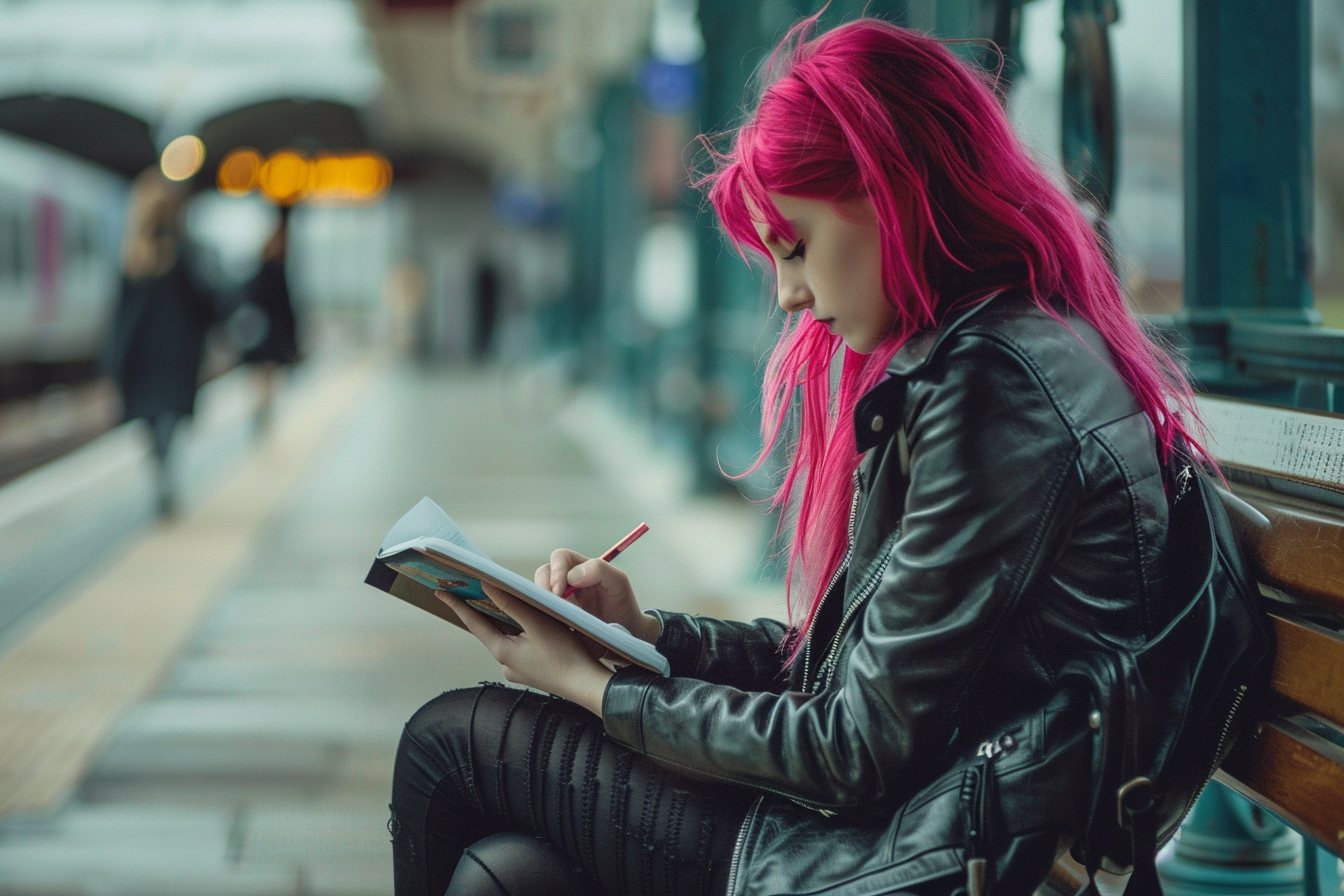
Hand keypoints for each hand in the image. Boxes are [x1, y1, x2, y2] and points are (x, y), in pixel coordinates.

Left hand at [437, 585, 612, 716]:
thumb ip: (511, 603)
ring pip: (506, 638)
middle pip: (489, 629)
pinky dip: (520, 633)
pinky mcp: (531, 672)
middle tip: (470, 589)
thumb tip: (487, 586)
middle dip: (482, 610)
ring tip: (504, 601)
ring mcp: (518, 670)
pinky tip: (531, 624)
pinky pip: (519, 647)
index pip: (473, 622)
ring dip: (505, 621)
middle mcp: (505, 663)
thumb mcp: (538, 623)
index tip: (440, 592)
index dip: (456, 605)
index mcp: (501, 651)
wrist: (588, 686)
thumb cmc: (566, 655)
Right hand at [536, 549, 660, 644]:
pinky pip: (540, 611)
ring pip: (538, 592)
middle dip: (542, 586)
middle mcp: (565, 579)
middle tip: (550, 604)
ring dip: (540, 601)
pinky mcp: (554, 616)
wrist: (625, 633)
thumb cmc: (622, 604)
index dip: (556, 571)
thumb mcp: (617, 582)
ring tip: (550, 614)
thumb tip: (572, 575)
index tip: (558, 590)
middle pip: (543, 573)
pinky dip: (541, 615)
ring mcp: (558, 598)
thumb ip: (599, 569)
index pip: (560, 558)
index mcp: (579, 566)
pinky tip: (550, 624)